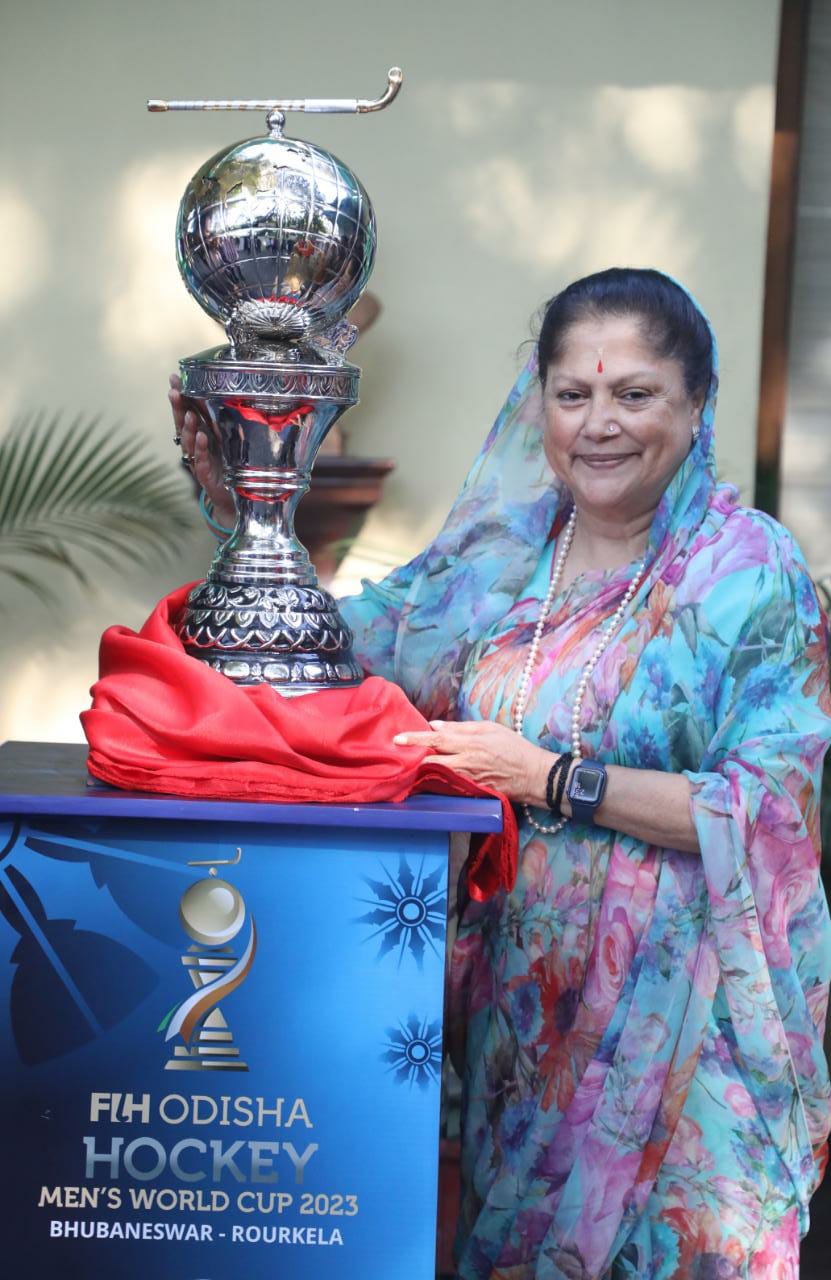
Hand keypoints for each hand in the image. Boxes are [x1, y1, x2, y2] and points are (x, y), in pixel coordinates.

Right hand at [169, 373, 235, 528]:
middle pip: (183, 423)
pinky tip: (201, 437)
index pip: (189, 410)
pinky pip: (200, 461)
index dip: (182, 395)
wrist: (236, 498)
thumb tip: (230, 393)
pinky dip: (200, 449)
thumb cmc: (231, 466)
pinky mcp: (205, 476)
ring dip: (188, 427)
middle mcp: (197, 445)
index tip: (175, 377)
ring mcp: (199, 460)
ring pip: (189, 442)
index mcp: (202, 433)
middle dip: (178, 407)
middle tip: (174, 391)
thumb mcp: (229, 440)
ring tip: (188, 413)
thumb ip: (225, 421)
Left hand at [393, 719, 553, 803]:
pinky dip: (436, 780)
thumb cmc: (513, 747)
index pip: (436, 739)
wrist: (532, 775)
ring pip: (437, 774)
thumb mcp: (490, 728)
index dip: (415, 738)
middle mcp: (465, 763)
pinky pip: (448, 785)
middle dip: (414, 758)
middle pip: (431, 760)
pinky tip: (430, 777)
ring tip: (412, 764)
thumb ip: (461, 728)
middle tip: (400, 754)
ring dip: (423, 770)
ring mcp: (466, 780)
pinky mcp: (470, 792)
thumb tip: (436, 726)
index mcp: (470, 743)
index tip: (397, 739)